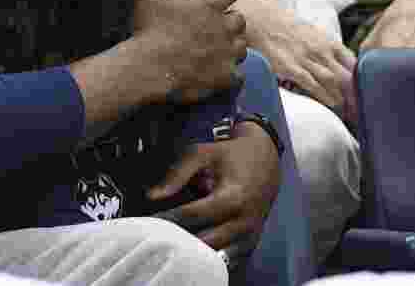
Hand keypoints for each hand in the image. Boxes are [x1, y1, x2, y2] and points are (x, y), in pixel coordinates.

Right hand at [134, 0, 246, 104]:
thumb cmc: (147, 31)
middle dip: (228, 22)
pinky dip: (230, 73)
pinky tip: (215, 72)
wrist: (147, 69)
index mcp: (209, 5)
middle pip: (239, 20)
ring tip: (213, 50)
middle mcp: (225, 27)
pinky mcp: (227, 76)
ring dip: (231, 46)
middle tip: (210, 28)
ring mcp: (228, 53)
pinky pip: (239, 74)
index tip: (213, 0)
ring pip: (241, 46)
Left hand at [149, 120, 280, 250]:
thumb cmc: (230, 154)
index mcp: (232, 197)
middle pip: (205, 241)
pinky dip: (210, 257)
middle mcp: (244, 221)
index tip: (149, 222)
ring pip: (217, 255)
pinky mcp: (251, 242)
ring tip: (173, 243)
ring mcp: (250, 235)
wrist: (265, 158)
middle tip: (158, 235)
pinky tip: (192, 251)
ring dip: (194, 253)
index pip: (193, 215)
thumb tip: (151, 196)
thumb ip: (177, 175)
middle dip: (180, 239)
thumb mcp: (202, 154)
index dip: (168, 219)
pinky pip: (229, 259)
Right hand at [238, 0, 355, 124]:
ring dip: (341, 97)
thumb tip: (343, 65)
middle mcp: (321, 51)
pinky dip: (323, 95)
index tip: (367, 92)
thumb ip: (328, 49)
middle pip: (346, 76)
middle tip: (361, 107)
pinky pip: (311, 84)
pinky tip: (331, 103)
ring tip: (347, 109)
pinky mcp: (290, 67)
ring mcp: (306, 59)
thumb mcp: (313, 34)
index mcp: (329, 43)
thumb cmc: (287, 29)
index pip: (354, 64)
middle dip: (355, 93)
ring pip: (332, 81)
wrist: (262, 22)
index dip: (362, 80)